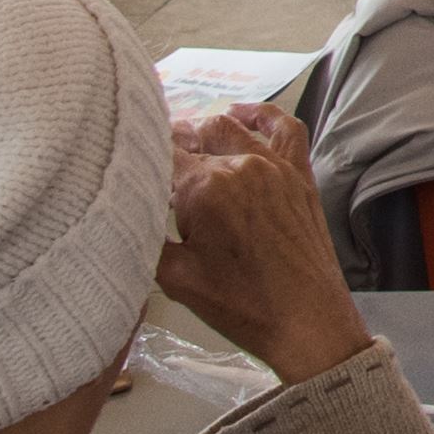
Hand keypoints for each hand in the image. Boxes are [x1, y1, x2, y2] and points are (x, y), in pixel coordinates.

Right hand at [150, 106, 375, 383]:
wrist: (305, 320)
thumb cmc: (240, 305)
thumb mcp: (175, 278)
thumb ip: (147, 236)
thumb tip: (128, 211)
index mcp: (205, 190)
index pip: (161, 156)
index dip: (142, 158)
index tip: (128, 165)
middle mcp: (240, 167)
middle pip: (194, 137)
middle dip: (170, 145)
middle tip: (153, 162)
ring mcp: (275, 166)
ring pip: (230, 127)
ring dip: (205, 130)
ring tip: (186, 144)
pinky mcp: (300, 174)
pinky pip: (284, 128)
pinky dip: (262, 115)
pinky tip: (241, 113)